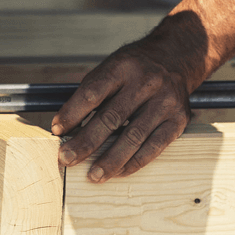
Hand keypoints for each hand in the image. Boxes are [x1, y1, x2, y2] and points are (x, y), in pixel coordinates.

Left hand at [51, 41, 191, 182]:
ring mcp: (164, 102)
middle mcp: (145, 83)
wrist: (175, 58)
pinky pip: (154, 147)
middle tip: (67, 159)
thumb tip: (63, 126)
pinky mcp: (178, 120)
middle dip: (86, 142)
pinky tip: (118, 172)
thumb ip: (89, 94)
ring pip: (133, 137)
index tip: (56, 131)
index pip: (92, 93)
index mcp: (123, 67)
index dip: (72, 114)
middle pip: (111, 118)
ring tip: (93, 175)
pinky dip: (134, 162)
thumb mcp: (111, 67)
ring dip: (110, 160)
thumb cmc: (134, 68)